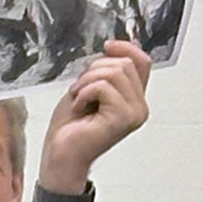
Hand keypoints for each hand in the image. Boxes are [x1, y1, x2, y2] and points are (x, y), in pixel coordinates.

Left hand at [36, 41, 150, 193]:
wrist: (60, 154)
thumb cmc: (70, 127)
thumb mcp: (89, 87)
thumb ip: (106, 70)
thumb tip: (114, 49)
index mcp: (134, 99)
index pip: (142, 62)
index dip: (125, 48)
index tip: (107, 47)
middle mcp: (139, 108)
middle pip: (125, 64)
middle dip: (94, 70)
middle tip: (80, 90)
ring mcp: (133, 114)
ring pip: (114, 73)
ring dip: (87, 82)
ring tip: (78, 99)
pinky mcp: (123, 119)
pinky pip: (103, 87)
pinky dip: (84, 93)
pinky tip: (79, 108)